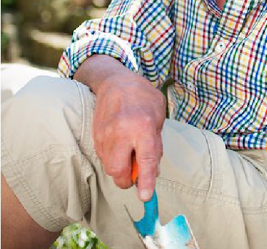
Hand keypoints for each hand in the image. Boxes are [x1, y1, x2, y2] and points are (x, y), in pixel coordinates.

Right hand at [75, 56, 166, 201]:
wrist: (115, 82)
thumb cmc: (142, 97)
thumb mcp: (158, 115)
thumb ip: (157, 142)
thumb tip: (153, 170)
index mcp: (143, 126)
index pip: (145, 159)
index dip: (145, 180)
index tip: (145, 196)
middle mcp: (121, 132)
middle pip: (118, 171)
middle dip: (127, 180)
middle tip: (137, 172)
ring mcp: (105, 135)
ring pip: (110, 167)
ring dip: (121, 167)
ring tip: (130, 149)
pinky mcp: (95, 136)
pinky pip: (104, 157)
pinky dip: (114, 157)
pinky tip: (121, 142)